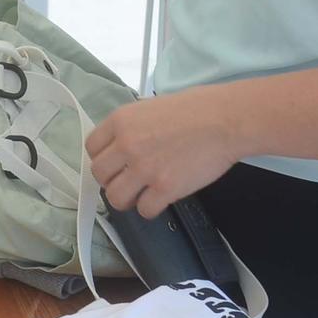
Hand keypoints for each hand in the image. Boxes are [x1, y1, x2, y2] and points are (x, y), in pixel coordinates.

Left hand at [87, 86, 243, 218]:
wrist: (225, 120)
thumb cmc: (197, 108)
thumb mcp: (152, 107)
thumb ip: (132, 126)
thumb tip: (123, 144)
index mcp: (121, 121)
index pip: (92, 147)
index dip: (103, 158)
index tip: (114, 163)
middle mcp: (127, 145)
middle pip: (99, 175)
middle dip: (112, 180)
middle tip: (128, 181)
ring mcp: (144, 168)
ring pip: (116, 198)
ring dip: (127, 199)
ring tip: (140, 195)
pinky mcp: (164, 188)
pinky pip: (144, 210)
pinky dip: (151, 209)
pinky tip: (160, 200)